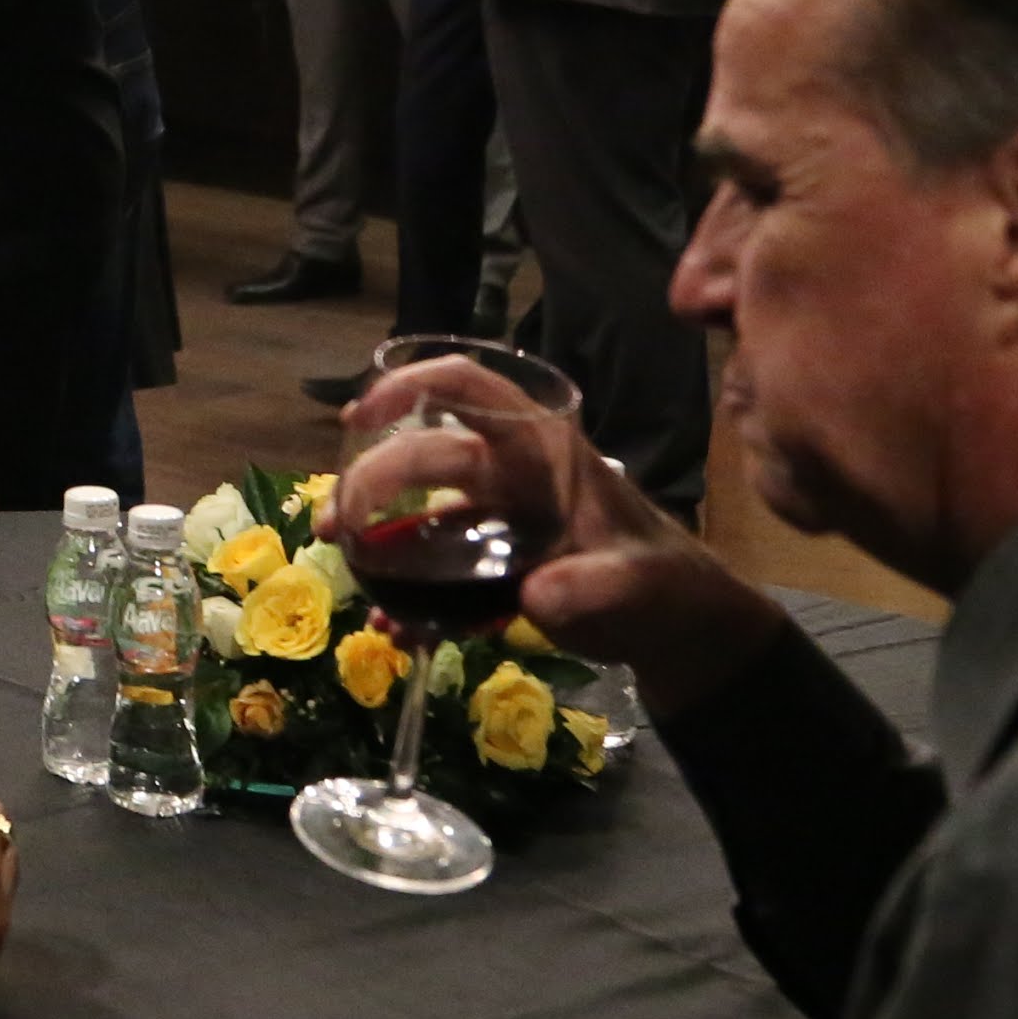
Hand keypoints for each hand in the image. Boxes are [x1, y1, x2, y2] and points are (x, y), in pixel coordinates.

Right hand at [332, 357, 785, 714]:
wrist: (683, 632)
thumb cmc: (664, 588)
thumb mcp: (634, 585)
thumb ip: (590, 588)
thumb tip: (536, 594)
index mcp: (543, 450)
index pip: (469, 388)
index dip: (410, 386)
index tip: (358, 418)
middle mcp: (513, 471)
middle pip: (425, 452)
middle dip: (368, 482)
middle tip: (334, 529)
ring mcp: (502, 515)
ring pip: (421, 509)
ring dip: (377, 534)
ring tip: (344, 566)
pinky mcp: (498, 560)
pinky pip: (439, 563)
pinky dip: (410, 592)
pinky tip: (394, 627)